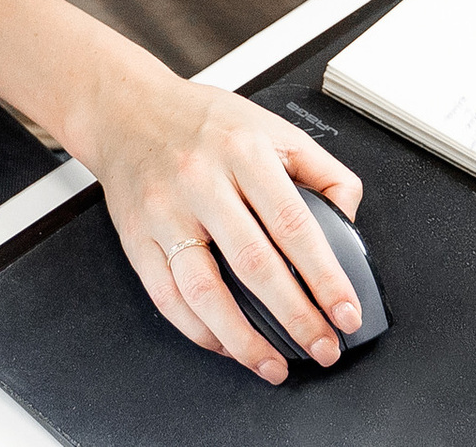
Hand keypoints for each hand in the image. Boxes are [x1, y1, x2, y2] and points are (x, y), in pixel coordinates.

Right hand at [80, 56, 366, 381]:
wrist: (128, 109)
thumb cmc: (204, 121)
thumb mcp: (272, 126)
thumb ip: (320, 169)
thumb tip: (347, 217)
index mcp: (244, 150)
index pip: (294, 224)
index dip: (325, 276)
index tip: (346, 312)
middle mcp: (202, 181)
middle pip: (254, 264)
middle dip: (296, 317)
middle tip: (323, 348)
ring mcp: (165, 213)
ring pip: (205, 291)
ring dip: (244, 340)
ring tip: (274, 365)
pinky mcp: (137, 240)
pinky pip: (168, 299)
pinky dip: (200, 332)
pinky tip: (227, 346)